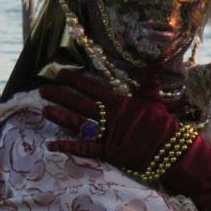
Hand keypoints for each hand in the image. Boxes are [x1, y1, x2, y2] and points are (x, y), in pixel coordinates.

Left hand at [39, 70, 178, 172]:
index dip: (75, 80)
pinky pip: (84, 149)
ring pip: (77, 123)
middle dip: (60, 96)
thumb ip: (150, 78)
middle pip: (79, 104)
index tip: (60, 73)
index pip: (91, 88)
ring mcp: (105, 135)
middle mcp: (107, 117)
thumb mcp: (154, 98)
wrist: (168, 147)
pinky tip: (52, 145)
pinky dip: (68, 147)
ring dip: (60, 116)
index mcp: (117, 102)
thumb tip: (158, 58)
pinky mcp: (106, 152)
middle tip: (43, 90)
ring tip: (44, 111)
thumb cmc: (161, 122)